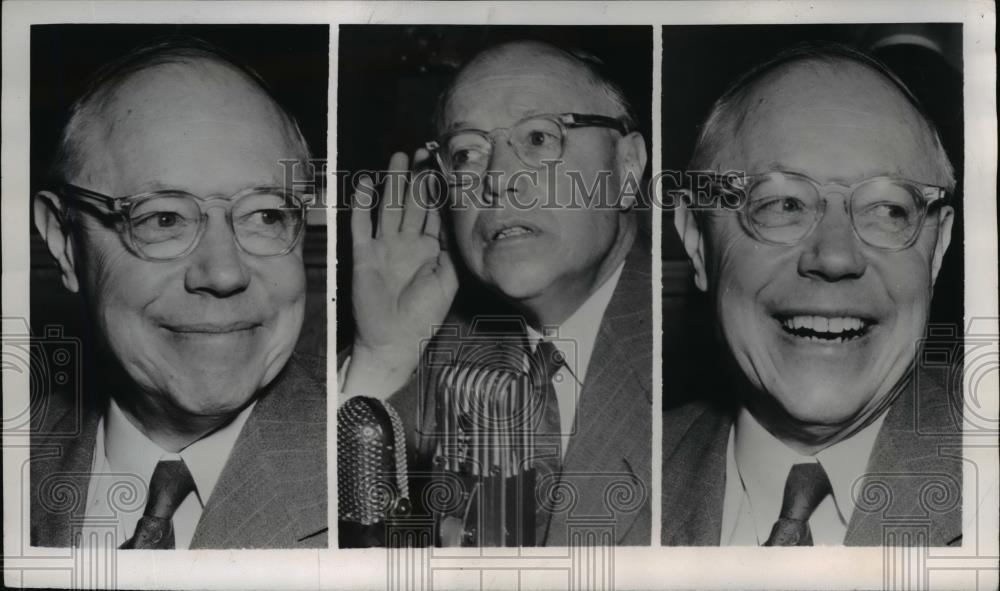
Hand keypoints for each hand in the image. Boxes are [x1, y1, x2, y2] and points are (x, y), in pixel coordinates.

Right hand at [344, 150, 458, 397]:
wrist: (395, 340)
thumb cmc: (424, 316)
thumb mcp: (448, 282)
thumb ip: (450, 251)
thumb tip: (453, 223)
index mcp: (428, 249)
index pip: (432, 212)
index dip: (436, 190)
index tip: (442, 166)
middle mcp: (406, 244)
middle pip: (412, 203)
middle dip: (417, 177)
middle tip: (421, 151)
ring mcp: (384, 247)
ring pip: (389, 207)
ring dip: (393, 182)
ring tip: (398, 157)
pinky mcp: (364, 255)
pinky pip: (362, 226)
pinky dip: (362, 205)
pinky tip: (365, 184)